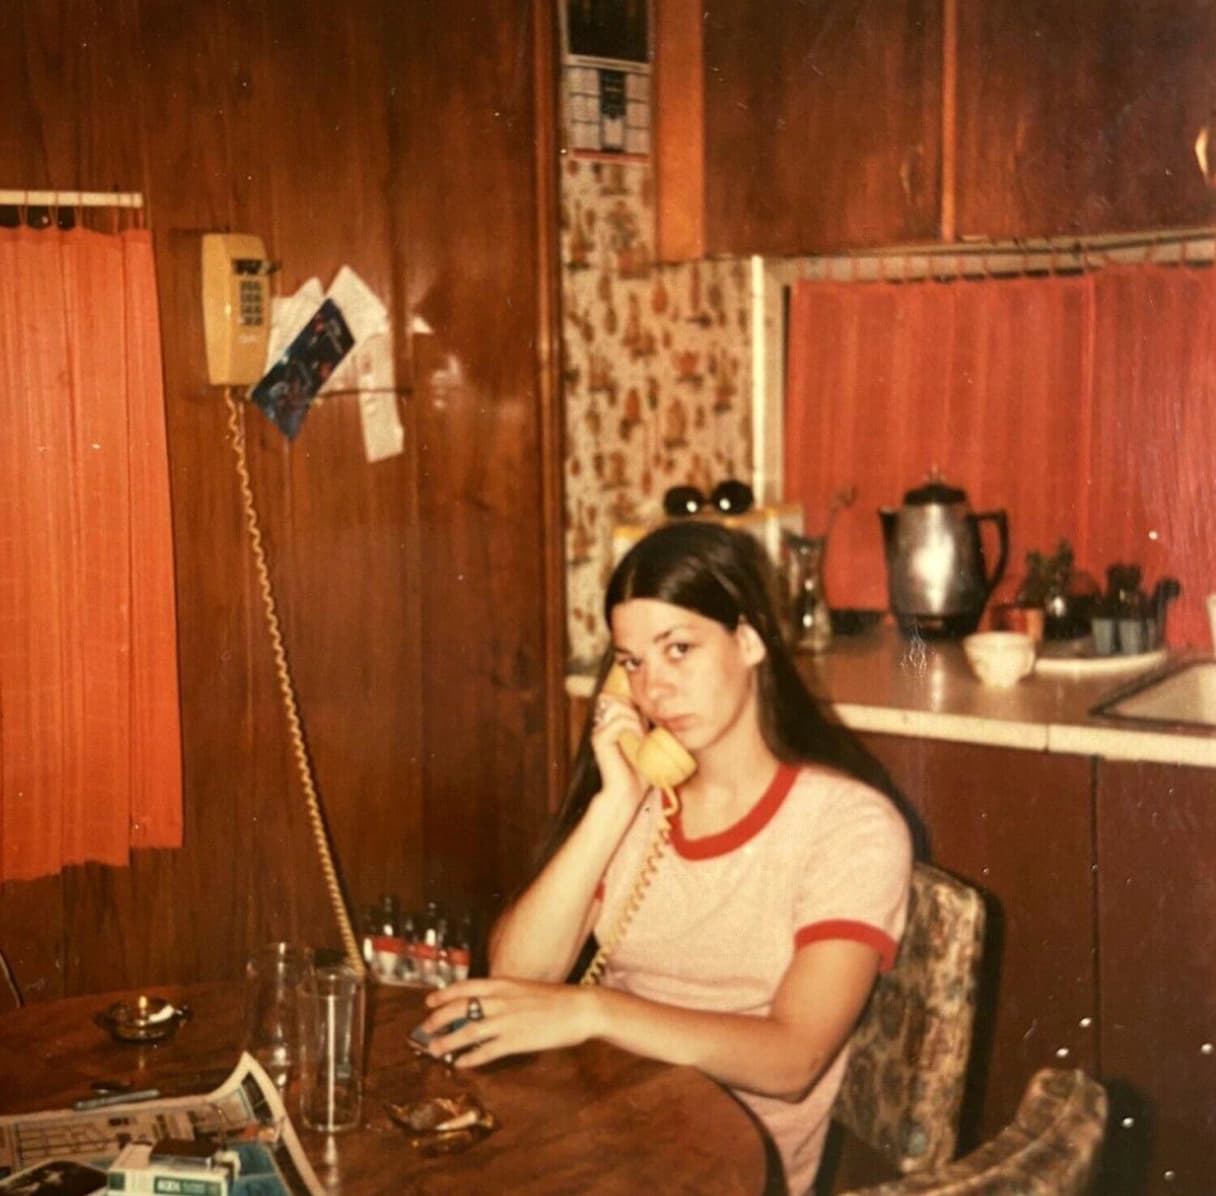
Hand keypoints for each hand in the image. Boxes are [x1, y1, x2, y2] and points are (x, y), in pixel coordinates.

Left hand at [419, 978, 597, 1068]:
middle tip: (425, 1029)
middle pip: (459, 1009)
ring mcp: (506, 1022)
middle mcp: (500, 1000)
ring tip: (434, 1050)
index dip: (443, 995)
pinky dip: (470, 1058)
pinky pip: (485, 1052)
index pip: (464, 987)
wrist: (580, 1008)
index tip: (429, 1002)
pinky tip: (461, 1063)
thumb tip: (484, 1005)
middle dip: (438, 1020)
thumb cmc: (555, 998)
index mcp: (503, 984)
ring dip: (447, 1042)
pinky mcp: (515, 1042)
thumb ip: (504, 995)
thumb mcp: (524, 988)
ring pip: (467, 1032)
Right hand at [589, 690, 647, 803]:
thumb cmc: (638, 773)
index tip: (650, 724)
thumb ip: (647, 729)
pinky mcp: (600, 739)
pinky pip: (619, 722)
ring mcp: (600, 732)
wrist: (627, 794)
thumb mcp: (646, 746)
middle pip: (621, 700)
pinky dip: (632, 728)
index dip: (639, 708)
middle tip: (646, 731)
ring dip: (635, 719)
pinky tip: (638, 740)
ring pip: (619, 708)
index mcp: (612, 726)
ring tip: (642, 735)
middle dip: (637, 711)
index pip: (625, 701)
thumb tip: (661, 713)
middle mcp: (603, 726)